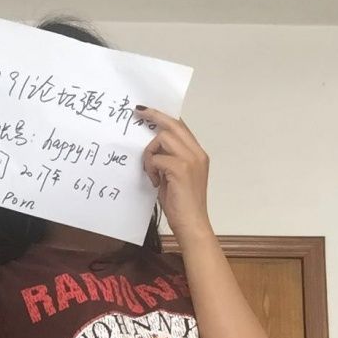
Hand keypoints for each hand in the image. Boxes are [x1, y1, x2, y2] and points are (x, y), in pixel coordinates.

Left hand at [134, 105, 213, 242]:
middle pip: (173, 124)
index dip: (164, 118)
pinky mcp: (181, 168)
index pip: (181, 127)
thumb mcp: (175, 177)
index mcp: (198, 154)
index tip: (148, 112)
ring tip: (151, 172)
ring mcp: (191, 159)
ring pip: (163, 138)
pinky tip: (154, 182)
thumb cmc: (182, 206)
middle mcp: (197, 153)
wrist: (192, 225)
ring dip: (150, 153)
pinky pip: (157, 158)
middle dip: (154, 116)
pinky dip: (151, 168)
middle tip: (139, 111)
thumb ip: (168, 161)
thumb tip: (152, 150)